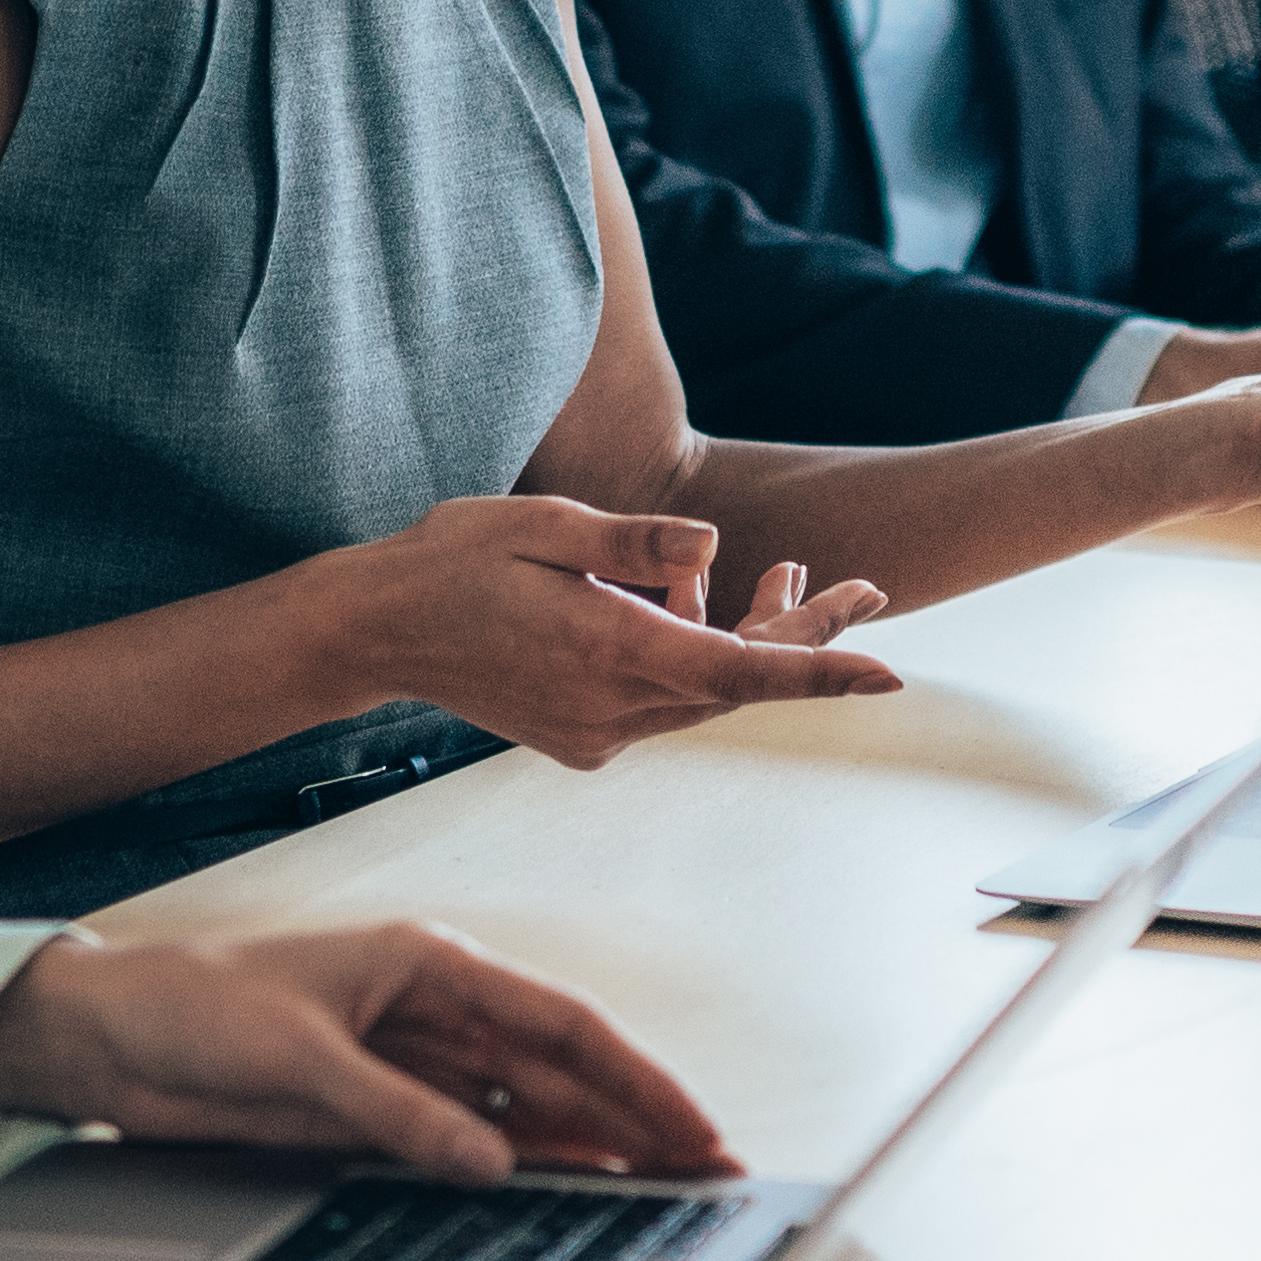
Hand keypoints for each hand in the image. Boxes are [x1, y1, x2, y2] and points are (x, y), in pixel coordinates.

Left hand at [0, 921, 734, 1181]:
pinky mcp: (375, 1110)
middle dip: (633, 1114)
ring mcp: (407, 1062)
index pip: (557, 1022)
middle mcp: (429, 1009)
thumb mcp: (297, 1056)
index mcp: (425, 962)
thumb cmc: (187, 1007)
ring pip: (523, 1108)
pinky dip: (521, 1164)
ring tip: (658, 1187)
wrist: (102, 1039)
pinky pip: (469, 1140)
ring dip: (588, 1144)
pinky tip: (567, 1189)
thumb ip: (399, 1109)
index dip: (631, 1076)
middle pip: (556, 1068)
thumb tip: (491, 1157)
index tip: (688, 1122)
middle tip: (705, 1168)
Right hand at [325, 496, 898, 768]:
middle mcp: (611, 705)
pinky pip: (663, 701)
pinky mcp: (580, 737)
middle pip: (739, 681)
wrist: (373, 630)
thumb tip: (714, 546)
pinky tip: (689, 601)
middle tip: (860, 586)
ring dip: (749, 638)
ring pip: (706, 692)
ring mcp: (595, 730)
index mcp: (609, 650)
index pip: (742, 669)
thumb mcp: (544, 523)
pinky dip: (694, 656)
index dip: (821, 668)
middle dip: (803, 634)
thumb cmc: (452, 563)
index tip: (888, 674)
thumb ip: (635, 542)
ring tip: (784, 569)